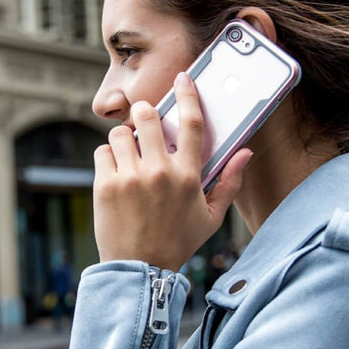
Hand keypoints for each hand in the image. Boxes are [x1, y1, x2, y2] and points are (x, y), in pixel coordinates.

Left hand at [92, 72, 252, 270]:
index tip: (182, 79)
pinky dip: (107, 159)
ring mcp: (130, 177)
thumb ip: (230, 182)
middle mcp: (160, 171)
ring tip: (129, 157)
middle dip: (144, 115)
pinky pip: (102, 152)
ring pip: (120, 133)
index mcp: (188, 175)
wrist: (141, 269)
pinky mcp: (106, 185)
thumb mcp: (211, 216)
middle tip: (144, 126)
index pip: (191, 123)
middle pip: (147, 116)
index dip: (187, 95)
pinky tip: (116, 175)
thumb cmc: (179, 241)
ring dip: (124, 140)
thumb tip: (246, 152)